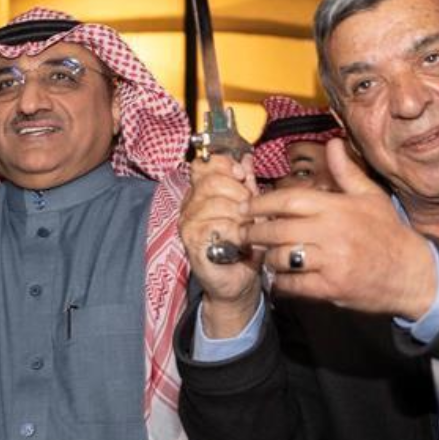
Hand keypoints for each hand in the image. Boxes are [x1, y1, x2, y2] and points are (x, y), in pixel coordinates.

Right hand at [180, 152, 262, 335]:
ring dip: (239, 218)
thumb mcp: (249, 210)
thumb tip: (246, 158)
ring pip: (216, 204)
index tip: (241, 175)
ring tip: (246, 231)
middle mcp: (190, 205)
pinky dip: (235, 233)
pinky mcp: (192, 242)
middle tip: (249, 212)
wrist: (238, 281)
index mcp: (201, 193)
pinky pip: (217, 226)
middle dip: (239, 193)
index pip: (204, 165)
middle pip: (212, 181)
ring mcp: (188, 224)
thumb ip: (246, 184)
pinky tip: (240, 243)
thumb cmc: (242, 246)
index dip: (225, 165)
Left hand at [248, 140, 436, 319]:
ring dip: (267, 258)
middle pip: (278, 229)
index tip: (246, 207)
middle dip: (254, 232)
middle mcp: (331, 232)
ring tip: (262, 255)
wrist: (411, 273)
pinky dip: (280, 282)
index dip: (261, 203)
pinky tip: (278, 278)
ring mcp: (330, 262)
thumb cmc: (388, 233)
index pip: (288, 200)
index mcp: (337, 208)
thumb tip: (332, 143)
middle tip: (242, 233)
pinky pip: (294, 285)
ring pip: (282, 258)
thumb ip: (346, 172)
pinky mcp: (331, 288)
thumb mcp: (370, 197)